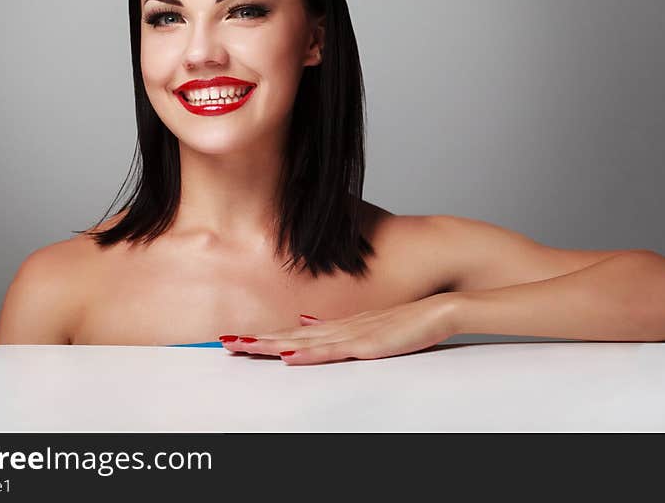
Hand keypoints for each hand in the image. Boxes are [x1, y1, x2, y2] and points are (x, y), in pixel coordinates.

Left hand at [218, 293, 458, 364]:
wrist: (440, 308)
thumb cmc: (409, 323)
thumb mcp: (368, 329)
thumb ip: (338, 331)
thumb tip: (306, 325)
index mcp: (338, 327)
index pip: (294, 334)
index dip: (265, 337)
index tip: (237, 340)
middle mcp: (339, 328)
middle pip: (290, 337)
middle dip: (257, 341)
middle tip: (224, 344)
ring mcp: (352, 335)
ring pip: (303, 343)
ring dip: (271, 345)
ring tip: (243, 348)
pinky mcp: (367, 344)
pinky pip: (332, 351)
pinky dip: (308, 354)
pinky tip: (288, 356)